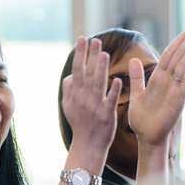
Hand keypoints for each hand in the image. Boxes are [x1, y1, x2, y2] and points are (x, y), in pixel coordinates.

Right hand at [62, 37, 121, 152]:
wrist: (88, 145)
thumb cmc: (80, 124)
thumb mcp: (67, 106)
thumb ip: (68, 89)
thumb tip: (71, 73)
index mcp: (76, 94)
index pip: (78, 69)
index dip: (80, 54)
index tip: (82, 39)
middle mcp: (85, 98)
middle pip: (88, 73)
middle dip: (91, 56)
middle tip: (95, 40)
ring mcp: (96, 106)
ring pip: (99, 84)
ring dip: (101, 69)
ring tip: (105, 54)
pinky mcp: (107, 115)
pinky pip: (110, 101)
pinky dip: (114, 91)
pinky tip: (117, 80)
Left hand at [128, 28, 184, 147]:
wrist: (147, 138)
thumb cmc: (142, 120)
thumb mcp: (137, 95)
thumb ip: (137, 78)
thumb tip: (133, 60)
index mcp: (157, 78)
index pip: (168, 54)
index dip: (177, 42)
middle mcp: (168, 81)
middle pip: (179, 56)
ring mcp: (175, 89)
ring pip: (184, 65)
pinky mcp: (179, 99)